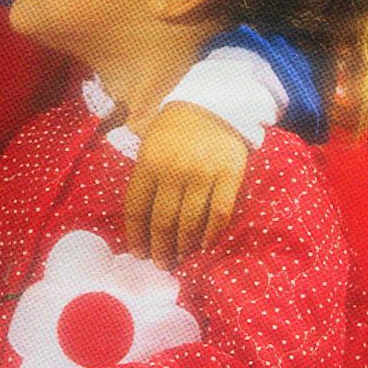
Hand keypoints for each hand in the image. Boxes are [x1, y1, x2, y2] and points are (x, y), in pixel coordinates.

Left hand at [125, 102, 248, 268]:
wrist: (214, 103)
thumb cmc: (175, 130)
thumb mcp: (149, 147)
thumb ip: (145, 179)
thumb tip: (140, 224)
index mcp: (149, 163)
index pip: (137, 208)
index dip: (136, 236)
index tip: (138, 254)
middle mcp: (174, 170)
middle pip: (163, 221)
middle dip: (160, 248)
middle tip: (161, 264)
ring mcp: (204, 173)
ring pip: (190, 222)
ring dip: (184, 246)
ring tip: (180, 258)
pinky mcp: (230, 175)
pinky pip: (219, 213)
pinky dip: (211, 233)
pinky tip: (205, 245)